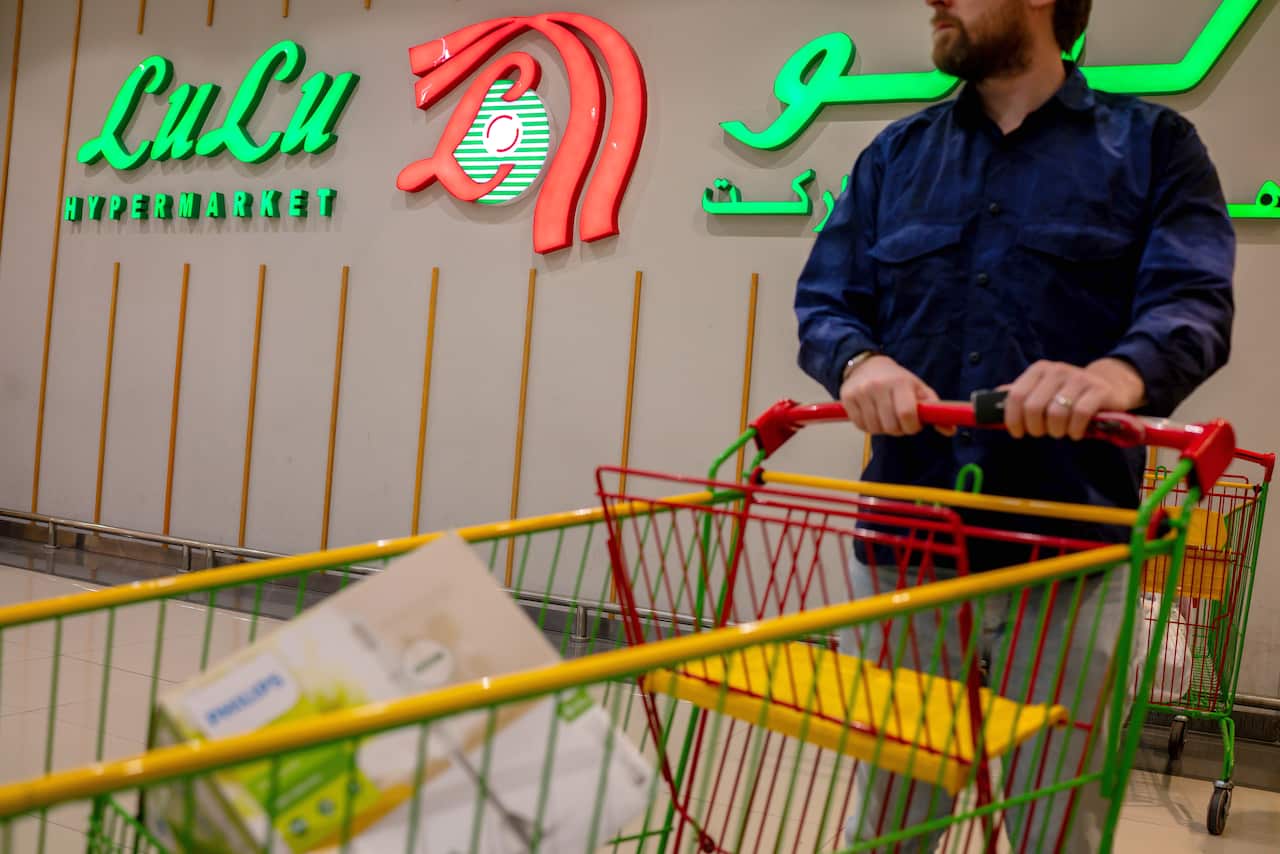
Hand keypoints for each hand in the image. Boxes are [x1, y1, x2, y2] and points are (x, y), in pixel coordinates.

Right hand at [840, 355, 950, 435]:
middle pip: (890, 426)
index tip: (913, 425)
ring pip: (874, 428)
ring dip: (883, 429)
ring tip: (886, 417)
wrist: (866, 364)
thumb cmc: (897, 379)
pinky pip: (860, 426)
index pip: (906, 414)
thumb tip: (950, 431)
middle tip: (899, 421)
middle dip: (898, 429)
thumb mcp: (918, 388)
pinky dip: (868, 426)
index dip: (912, 426)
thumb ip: (934, 409)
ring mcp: (860, 392)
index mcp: (900, 382)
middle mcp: (878, 386)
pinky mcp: (847, 399)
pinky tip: (873, 416)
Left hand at [1001, 358, 1146, 439]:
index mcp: (1039, 370)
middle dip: (1035, 428)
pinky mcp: (1098, 391)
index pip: (1016, 396)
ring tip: (1060, 432)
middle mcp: (1057, 371)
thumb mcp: (1042, 389)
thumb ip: (1019, 394)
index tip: (1017, 433)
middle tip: (1042, 433)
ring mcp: (1079, 379)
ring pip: (1056, 413)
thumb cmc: (1068, 392)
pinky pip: (1080, 415)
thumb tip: (989, 400)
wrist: (1109, 384)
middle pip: (1033, 407)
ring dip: (1056, 431)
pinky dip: (1075, 430)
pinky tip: (1075, 433)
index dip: (1012, 419)